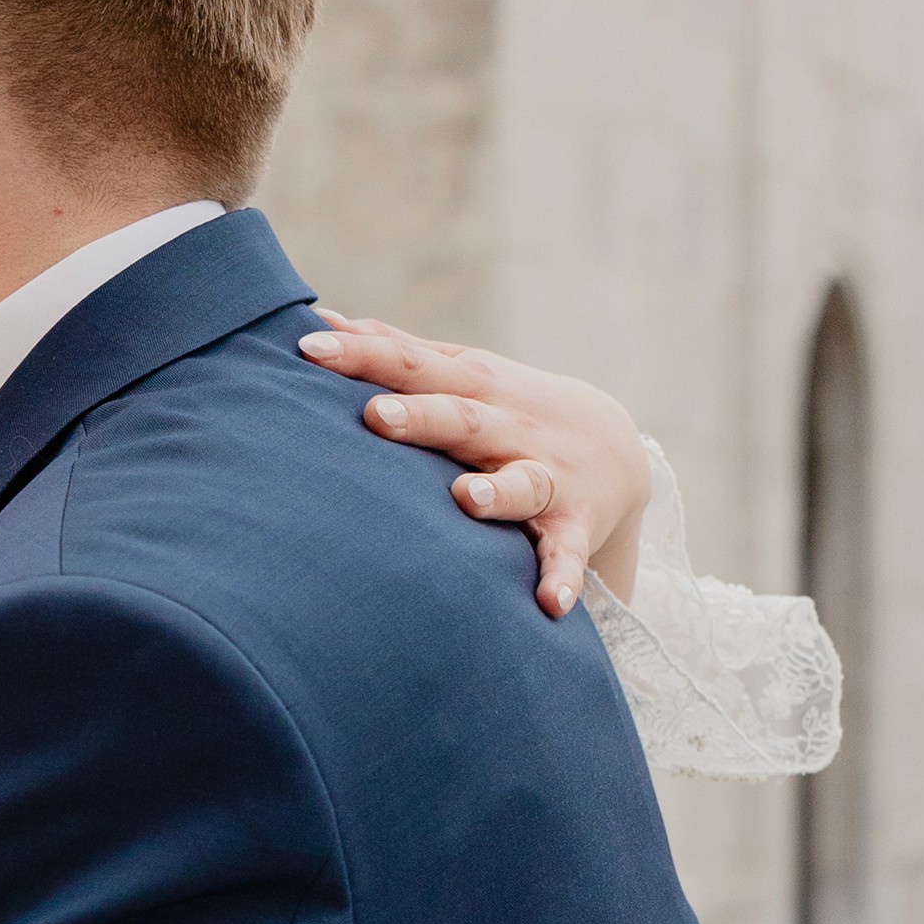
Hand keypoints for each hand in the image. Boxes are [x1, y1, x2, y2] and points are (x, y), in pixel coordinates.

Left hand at [296, 316, 650, 616]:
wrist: (615, 449)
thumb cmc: (507, 408)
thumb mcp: (461, 372)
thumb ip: (397, 351)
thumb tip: (320, 320)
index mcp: (471, 384)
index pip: (410, 364)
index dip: (361, 356)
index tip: (308, 347)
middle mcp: (507, 426)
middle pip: (460, 418)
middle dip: (421, 417)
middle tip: (375, 416)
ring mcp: (544, 475)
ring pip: (520, 483)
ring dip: (496, 493)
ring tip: (467, 500)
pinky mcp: (573, 524)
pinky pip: (565, 552)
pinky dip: (561, 575)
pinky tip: (550, 603)